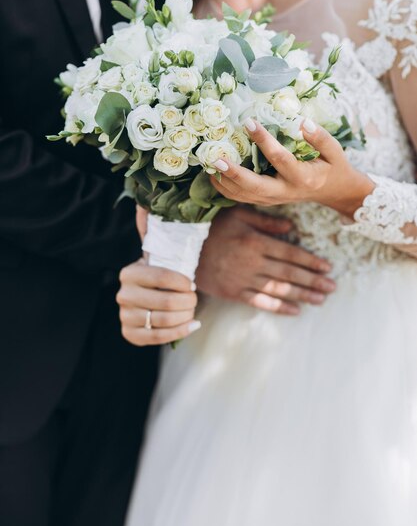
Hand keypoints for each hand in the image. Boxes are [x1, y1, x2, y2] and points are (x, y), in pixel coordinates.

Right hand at [116, 260, 198, 345]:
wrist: (137, 296)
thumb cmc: (154, 280)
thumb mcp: (157, 264)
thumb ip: (170, 262)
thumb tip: (189, 268)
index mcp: (129, 274)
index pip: (162, 277)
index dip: (182, 282)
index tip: (192, 286)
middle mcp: (124, 295)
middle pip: (167, 301)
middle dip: (188, 301)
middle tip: (193, 300)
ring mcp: (125, 316)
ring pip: (165, 320)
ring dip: (186, 316)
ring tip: (191, 311)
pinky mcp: (129, 333)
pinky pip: (159, 336)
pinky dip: (181, 331)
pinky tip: (193, 325)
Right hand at [196, 206, 335, 314]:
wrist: (181, 250)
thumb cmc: (211, 227)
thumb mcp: (237, 214)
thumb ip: (265, 220)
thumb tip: (291, 227)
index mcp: (256, 242)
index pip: (290, 253)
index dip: (311, 261)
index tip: (328, 267)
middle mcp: (254, 263)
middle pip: (289, 273)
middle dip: (313, 280)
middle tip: (332, 287)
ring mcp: (244, 280)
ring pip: (279, 289)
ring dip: (302, 295)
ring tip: (320, 299)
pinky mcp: (234, 293)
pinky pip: (261, 302)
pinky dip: (279, 307)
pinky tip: (295, 311)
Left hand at [211, 118, 374, 217]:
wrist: (333, 192)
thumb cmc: (333, 167)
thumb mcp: (334, 151)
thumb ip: (320, 138)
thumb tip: (301, 122)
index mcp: (303, 177)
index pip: (280, 158)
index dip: (264, 140)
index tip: (248, 122)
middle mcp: (285, 192)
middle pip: (255, 186)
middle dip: (234, 174)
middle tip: (215, 159)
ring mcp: (273, 200)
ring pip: (244, 195)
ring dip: (224, 182)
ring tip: (208, 163)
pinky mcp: (265, 202)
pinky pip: (242, 198)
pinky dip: (225, 188)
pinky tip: (213, 174)